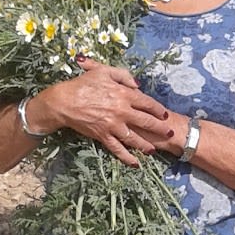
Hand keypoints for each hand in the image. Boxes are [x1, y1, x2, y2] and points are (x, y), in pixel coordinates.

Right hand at [40, 56, 173, 166]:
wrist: (64, 101)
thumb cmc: (83, 84)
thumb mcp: (103, 71)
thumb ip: (123, 76)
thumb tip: (137, 86)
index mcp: (124, 94)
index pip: (147, 103)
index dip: (157, 110)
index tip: (164, 115)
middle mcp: (122, 111)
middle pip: (146, 122)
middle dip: (160, 129)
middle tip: (169, 134)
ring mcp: (113, 125)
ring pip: (134, 138)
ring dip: (145, 145)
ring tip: (153, 150)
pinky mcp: (103, 136)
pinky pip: (117, 149)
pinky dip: (127, 157)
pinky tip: (135, 163)